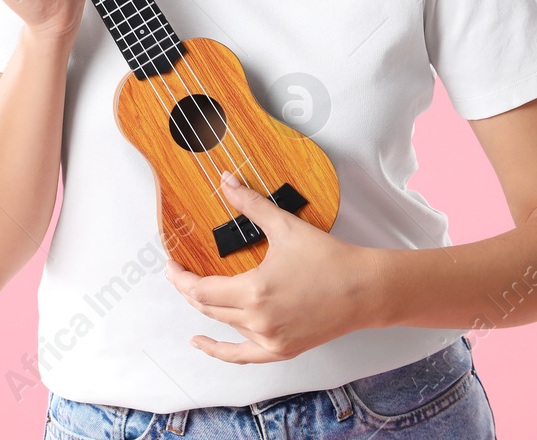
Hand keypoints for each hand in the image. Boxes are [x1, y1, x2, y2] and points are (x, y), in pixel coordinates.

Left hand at [163, 170, 395, 363]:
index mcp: (255, 292)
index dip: (181, 278)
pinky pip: (241, 355)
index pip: (201, 290)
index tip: (171, 264)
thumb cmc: (329, 258)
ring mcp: (271, 339)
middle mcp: (259, 321)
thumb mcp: (286, 227)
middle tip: (179, 272)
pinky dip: (219, 350)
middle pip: (208, 309)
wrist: (365, 290)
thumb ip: (251, 204)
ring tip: (199, 290)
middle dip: (189, 289)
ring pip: (225, 326)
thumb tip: (226, 181)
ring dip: (209, 308)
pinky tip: (201, 342)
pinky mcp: (282, 349)